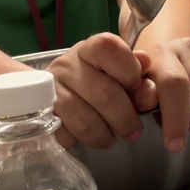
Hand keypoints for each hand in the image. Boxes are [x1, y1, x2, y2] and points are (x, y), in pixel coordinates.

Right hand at [46, 32, 146, 149]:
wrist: (60, 92)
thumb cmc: (102, 80)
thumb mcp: (124, 73)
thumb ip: (140, 76)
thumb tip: (148, 81)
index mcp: (92, 48)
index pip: (109, 48)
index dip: (129, 69)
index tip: (137, 86)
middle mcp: (68, 65)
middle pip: (104, 93)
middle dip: (126, 118)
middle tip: (134, 131)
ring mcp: (51, 90)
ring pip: (85, 120)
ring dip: (104, 135)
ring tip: (111, 137)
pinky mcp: (41, 115)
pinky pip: (65, 135)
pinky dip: (80, 141)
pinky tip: (88, 136)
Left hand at [134, 38, 189, 152]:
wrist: (173, 54)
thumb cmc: (154, 78)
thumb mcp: (139, 88)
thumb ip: (139, 96)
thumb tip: (147, 100)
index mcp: (161, 53)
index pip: (175, 84)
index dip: (176, 118)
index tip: (174, 145)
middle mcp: (188, 45)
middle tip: (184, 127)